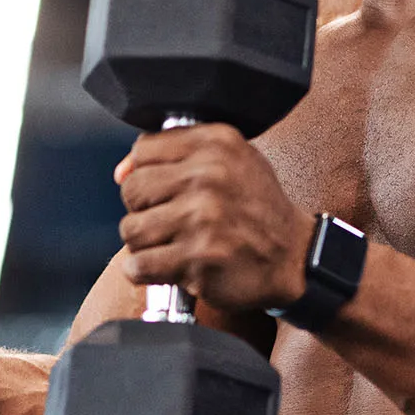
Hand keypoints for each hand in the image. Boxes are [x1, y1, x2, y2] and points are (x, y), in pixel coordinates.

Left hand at [116, 124, 308, 313]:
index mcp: (216, 143)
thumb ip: (177, 154)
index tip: (163, 191)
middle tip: (170, 222)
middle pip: (132, 190)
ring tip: (171, 244)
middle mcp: (209, 176)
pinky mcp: (197, 258)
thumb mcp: (231, 161)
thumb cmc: (257, 209)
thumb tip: (121, 172)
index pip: (143, 150)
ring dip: (144, 244)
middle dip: (143, 210)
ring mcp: (202, 218)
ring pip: (131, 229)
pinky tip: (167, 267)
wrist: (293, 257)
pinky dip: (145, 271)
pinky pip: (139, 265)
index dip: (145, 173)